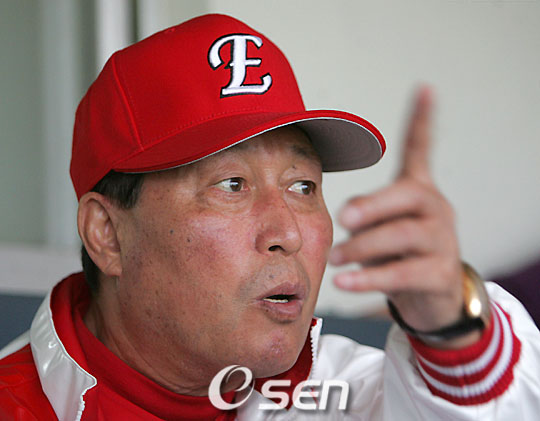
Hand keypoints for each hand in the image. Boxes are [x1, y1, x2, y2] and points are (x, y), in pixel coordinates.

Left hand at [329, 87, 478, 347]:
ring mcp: (443, 241)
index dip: (422, 120)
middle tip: (342, 217)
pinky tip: (344, 283)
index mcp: (418, 190)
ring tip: (335, 258)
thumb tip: (345, 213)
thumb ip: (364, 212)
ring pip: (403, 234)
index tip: (425, 87)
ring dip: (362, 246)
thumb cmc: (397, 252)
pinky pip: (402, 273)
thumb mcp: (379, 226)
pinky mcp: (441, 273)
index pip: (421, 150)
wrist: (433, 297)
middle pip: (407, 196)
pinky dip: (369, 277)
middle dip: (372, 205)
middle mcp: (435, 208)